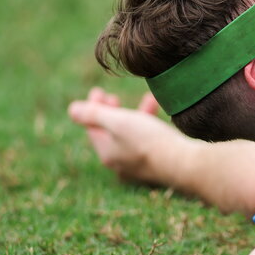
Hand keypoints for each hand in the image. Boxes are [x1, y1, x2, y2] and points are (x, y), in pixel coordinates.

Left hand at [68, 87, 191, 185]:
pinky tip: (162, 118)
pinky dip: (150, 125)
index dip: (92, 107)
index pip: (92, 127)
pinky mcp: (158, 163)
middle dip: (111, 112)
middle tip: (114, 97)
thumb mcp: (117, 121)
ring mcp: (139, 164)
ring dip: (135, 115)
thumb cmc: (149, 141)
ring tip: (147, 100)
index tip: (100, 91)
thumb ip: (93, 114)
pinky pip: (148, 141)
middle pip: (110, 132)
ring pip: (131, 135)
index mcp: (107, 152)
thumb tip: (71, 109)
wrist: (183, 163)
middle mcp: (120, 161)